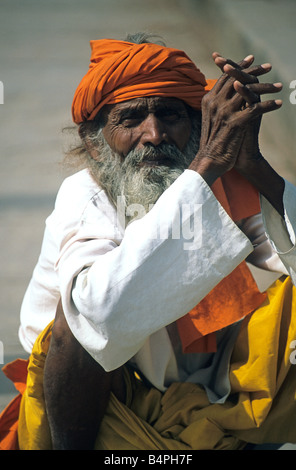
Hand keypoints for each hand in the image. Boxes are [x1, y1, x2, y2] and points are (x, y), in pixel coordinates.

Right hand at [190, 53, 280, 184]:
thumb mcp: (212, 119)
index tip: (251, 60)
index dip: (239, 66)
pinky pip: (256, 109)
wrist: (209, 161)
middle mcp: (215, 103)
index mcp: (208, 100)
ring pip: (248, 91)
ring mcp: (224, 112)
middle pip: (237, 79)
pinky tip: (278, 104)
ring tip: (279, 87)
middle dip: (254, 71)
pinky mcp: (235, 123)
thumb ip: (218, 105)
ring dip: (266, 87)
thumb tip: (229, 95)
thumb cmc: (212, 141)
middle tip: (268, 67)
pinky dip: (269, 106)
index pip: (225, 77)